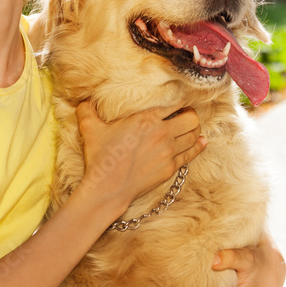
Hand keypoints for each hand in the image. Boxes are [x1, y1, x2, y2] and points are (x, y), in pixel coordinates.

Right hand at [76, 100, 205, 208]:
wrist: (108, 187)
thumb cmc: (100, 157)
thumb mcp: (90, 129)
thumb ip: (87, 110)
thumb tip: (84, 101)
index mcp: (147, 118)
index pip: (175, 103)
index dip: (180, 99)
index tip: (179, 99)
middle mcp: (162, 133)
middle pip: (192, 118)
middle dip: (191, 114)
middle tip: (185, 114)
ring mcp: (169, 152)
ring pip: (194, 135)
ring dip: (194, 130)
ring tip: (190, 127)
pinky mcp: (170, 168)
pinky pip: (191, 154)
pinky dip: (198, 146)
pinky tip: (201, 142)